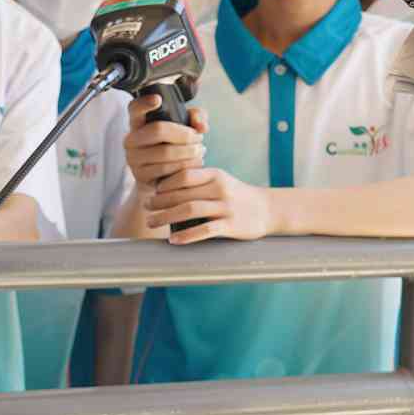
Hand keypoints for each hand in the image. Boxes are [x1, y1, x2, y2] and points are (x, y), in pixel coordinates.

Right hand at [124, 94, 207, 186]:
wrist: (163, 177)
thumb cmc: (173, 145)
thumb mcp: (185, 126)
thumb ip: (196, 117)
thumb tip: (200, 125)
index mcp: (138, 122)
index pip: (135, 108)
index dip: (144, 102)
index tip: (158, 99)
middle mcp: (131, 139)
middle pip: (158, 130)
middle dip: (184, 134)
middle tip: (198, 138)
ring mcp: (133, 158)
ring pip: (165, 152)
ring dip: (189, 152)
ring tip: (200, 151)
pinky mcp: (140, 175)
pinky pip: (166, 170)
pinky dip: (185, 166)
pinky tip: (195, 163)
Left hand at [145, 166, 274, 243]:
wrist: (267, 209)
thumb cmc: (236, 195)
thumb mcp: (220, 180)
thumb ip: (197, 180)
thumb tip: (164, 185)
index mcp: (215, 175)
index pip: (184, 175)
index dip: (165, 183)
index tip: (153, 191)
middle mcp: (220, 189)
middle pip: (182, 193)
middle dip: (159, 201)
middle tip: (146, 207)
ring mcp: (226, 207)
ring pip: (189, 210)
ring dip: (166, 217)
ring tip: (151, 222)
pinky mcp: (231, 225)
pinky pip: (205, 230)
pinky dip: (186, 236)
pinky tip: (173, 240)